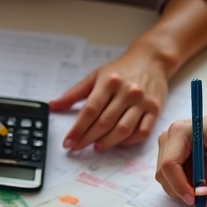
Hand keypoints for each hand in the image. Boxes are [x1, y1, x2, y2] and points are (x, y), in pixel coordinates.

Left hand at [50, 46, 168, 151]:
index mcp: (109, 81)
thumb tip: (52, 106)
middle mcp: (127, 91)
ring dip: (107, 143)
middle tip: (78, 147)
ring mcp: (142, 102)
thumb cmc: (121, 70)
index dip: (77, 129)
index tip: (68, 142)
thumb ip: (74, 93)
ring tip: (96, 147)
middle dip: (88, 138)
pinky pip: (141, 133)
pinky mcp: (154, 110)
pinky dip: (128, 142)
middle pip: (104, 122)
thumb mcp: (95, 76)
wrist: (152, 59)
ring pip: (122, 130)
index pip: (90, 110)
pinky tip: (117, 143)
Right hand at [155, 110, 206, 206]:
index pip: (169, 165)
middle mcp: (167, 138)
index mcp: (179, 132)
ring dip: (183, 190)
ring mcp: (164, 147)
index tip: (195, 199)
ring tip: (205, 185)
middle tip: (205, 195)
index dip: (180, 186)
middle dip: (182, 190)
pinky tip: (198, 180)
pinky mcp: (166, 156)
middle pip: (163, 175)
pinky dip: (183, 186)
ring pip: (165, 180)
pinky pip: (169, 179)